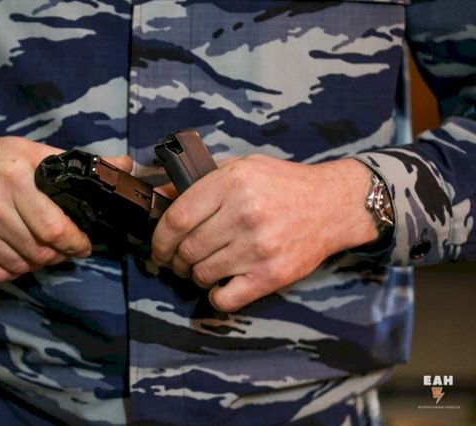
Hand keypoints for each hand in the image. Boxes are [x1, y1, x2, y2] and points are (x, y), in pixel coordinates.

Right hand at [0, 116, 131, 281]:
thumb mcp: (34, 152)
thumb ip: (80, 163)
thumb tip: (125, 165)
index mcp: (15, 178)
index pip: (55, 229)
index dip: (76, 244)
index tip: (83, 244)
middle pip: (40, 253)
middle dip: (60, 254)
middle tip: (63, 247)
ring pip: (20, 267)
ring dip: (36, 263)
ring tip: (39, 247)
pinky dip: (12, 269)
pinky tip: (15, 252)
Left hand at [151, 154, 378, 311]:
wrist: (333, 204)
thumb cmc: (283, 185)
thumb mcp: (241, 167)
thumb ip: (200, 181)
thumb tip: (160, 194)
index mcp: (231, 183)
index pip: (176, 219)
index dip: (159, 240)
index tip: (159, 248)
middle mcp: (244, 214)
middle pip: (187, 250)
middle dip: (175, 260)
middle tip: (178, 261)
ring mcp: (259, 247)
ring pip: (202, 274)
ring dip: (195, 276)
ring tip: (202, 268)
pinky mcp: (272, 275)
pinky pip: (226, 298)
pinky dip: (216, 296)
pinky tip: (221, 285)